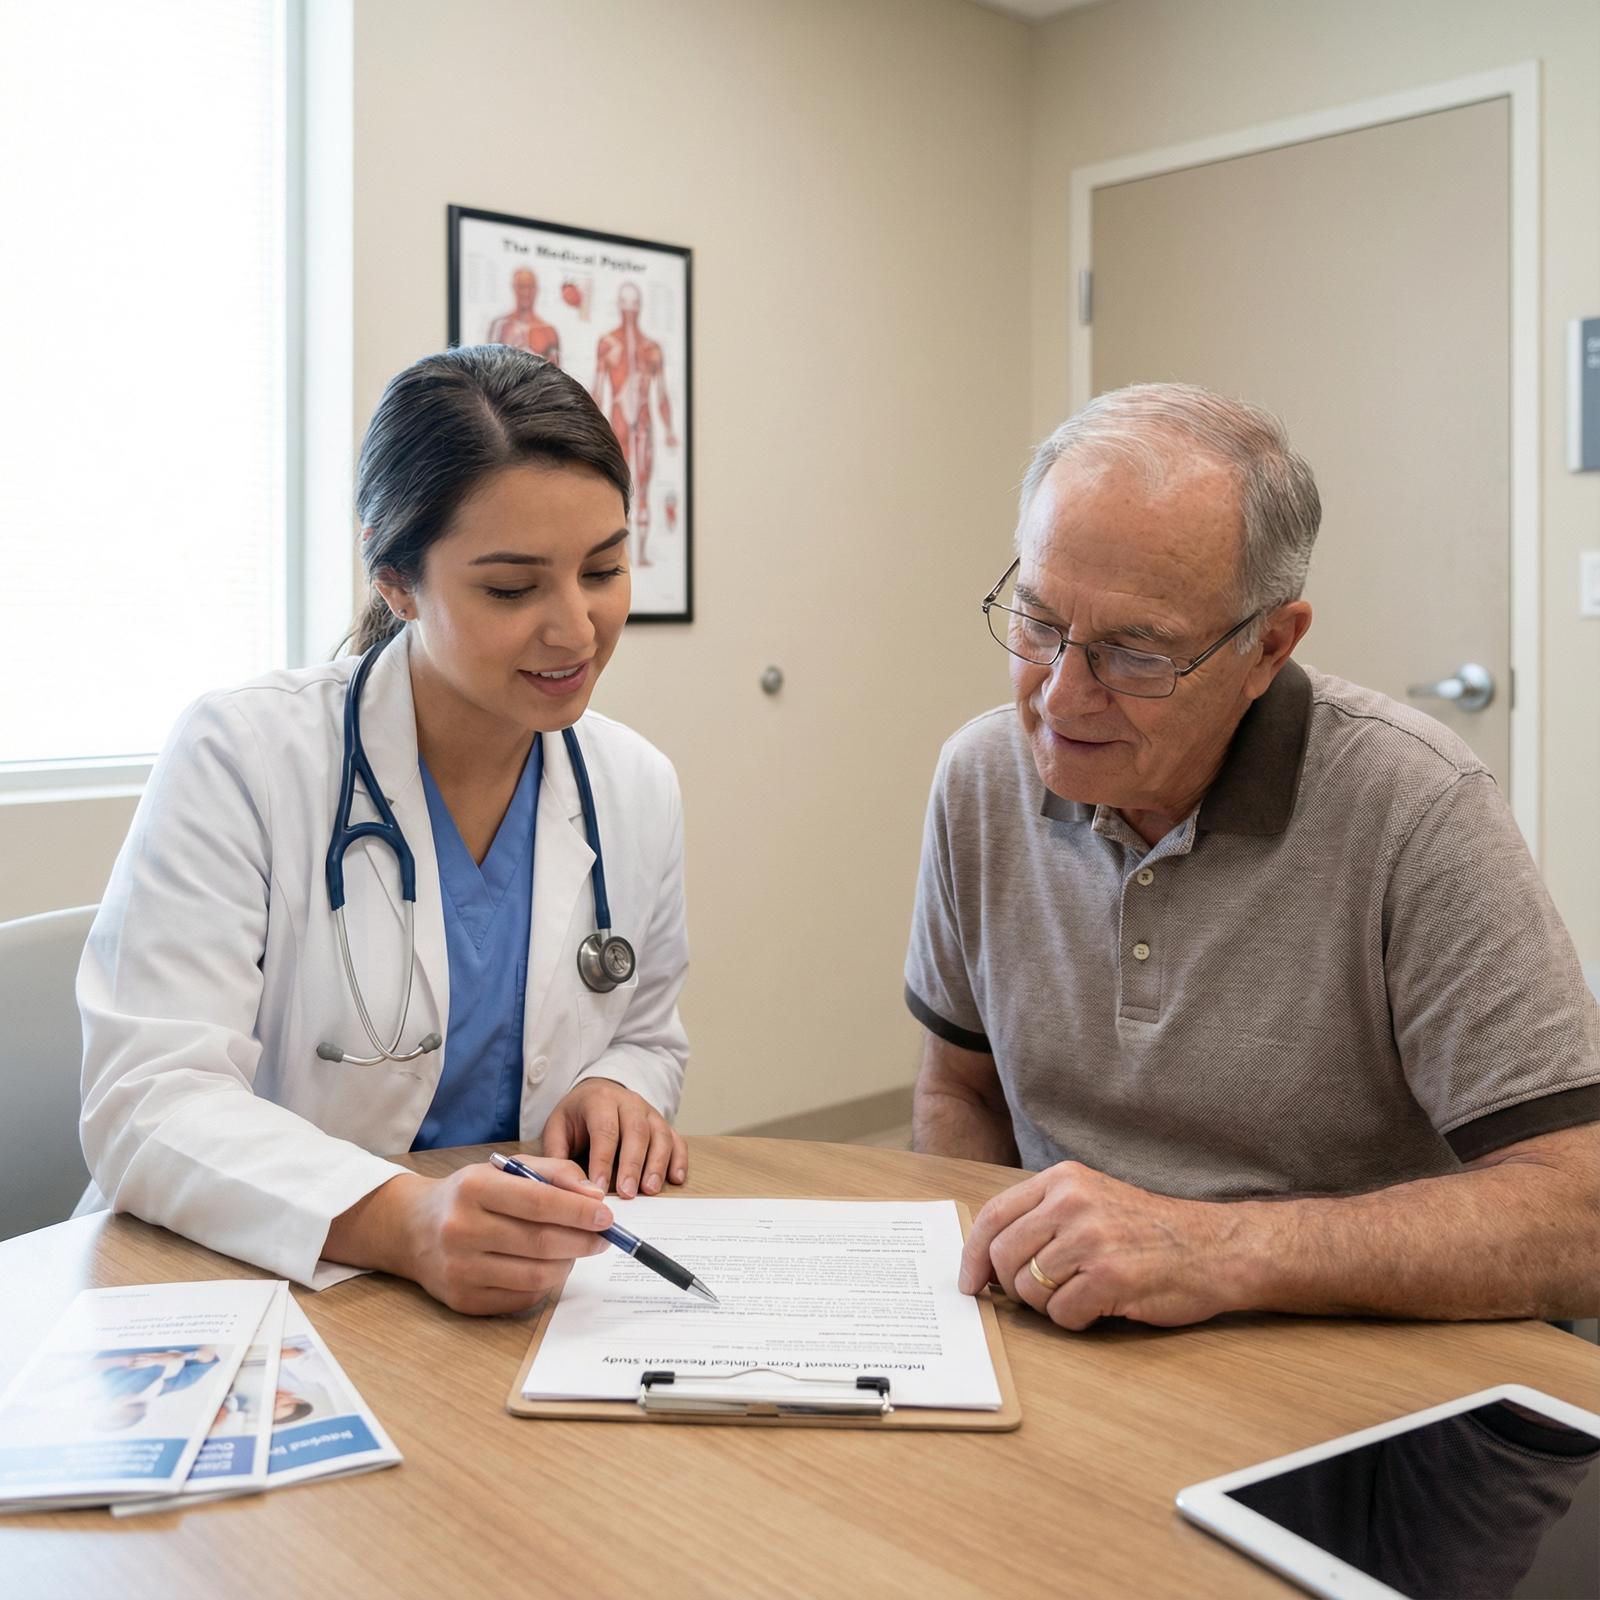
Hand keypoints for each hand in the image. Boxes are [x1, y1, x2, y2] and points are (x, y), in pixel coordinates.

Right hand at [324, 1160, 613, 1315]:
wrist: (412, 1229)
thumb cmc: (469, 1195)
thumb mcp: (506, 1169)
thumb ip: (555, 1173)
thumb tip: (594, 1197)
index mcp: (473, 1189)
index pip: (539, 1202)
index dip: (579, 1211)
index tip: (606, 1215)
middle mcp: (461, 1230)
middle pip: (541, 1242)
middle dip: (582, 1241)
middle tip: (602, 1238)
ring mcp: (460, 1270)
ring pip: (535, 1276)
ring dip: (567, 1264)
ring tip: (575, 1250)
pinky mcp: (462, 1301)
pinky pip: (521, 1299)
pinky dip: (545, 1285)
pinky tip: (548, 1267)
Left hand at [541, 1077, 687, 1197]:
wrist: (598, 1092)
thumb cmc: (577, 1115)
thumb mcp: (558, 1126)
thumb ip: (557, 1152)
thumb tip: (561, 1184)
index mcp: (600, 1100)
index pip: (605, 1131)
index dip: (603, 1161)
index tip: (599, 1189)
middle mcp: (629, 1102)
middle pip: (636, 1132)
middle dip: (633, 1165)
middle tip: (627, 1194)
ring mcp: (649, 1111)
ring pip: (660, 1135)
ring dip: (657, 1164)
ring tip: (650, 1190)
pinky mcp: (663, 1123)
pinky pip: (677, 1139)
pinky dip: (679, 1159)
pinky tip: (675, 1179)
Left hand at [959, 1161, 1249, 1329]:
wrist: (1215, 1247)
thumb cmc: (1149, 1231)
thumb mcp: (1092, 1200)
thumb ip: (1043, 1217)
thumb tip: (988, 1258)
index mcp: (1063, 1180)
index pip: (994, 1216)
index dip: (973, 1255)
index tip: (970, 1283)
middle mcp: (1072, 1203)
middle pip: (1004, 1257)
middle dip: (1014, 1286)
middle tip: (1043, 1293)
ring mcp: (1091, 1239)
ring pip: (1029, 1290)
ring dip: (1050, 1305)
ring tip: (1084, 1292)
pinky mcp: (1110, 1278)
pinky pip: (1062, 1314)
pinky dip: (1076, 1320)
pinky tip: (1102, 1305)